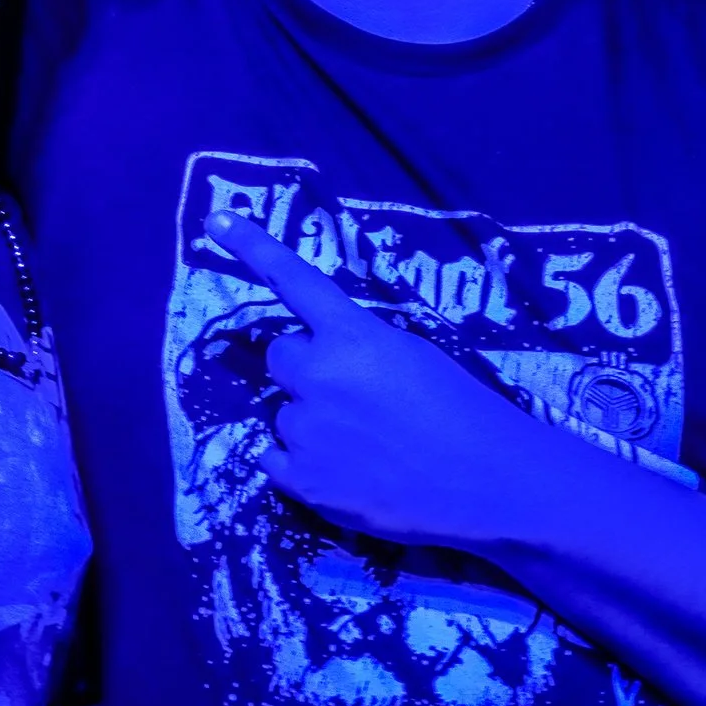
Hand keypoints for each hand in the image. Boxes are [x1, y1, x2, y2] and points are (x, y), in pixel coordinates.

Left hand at [209, 209, 558, 551]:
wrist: (488, 484)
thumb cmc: (465, 411)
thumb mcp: (415, 356)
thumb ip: (361, 348)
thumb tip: (329, 360)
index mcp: (352, 336)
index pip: (295, 282)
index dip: (254, 247)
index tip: (217, 221)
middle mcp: (317, 376)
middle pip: (281, 357)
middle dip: (306, 368)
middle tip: (352, 394)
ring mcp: (305, 431)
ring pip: (284, 413)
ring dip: (312, 421)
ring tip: (365, 445)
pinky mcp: (302, 482)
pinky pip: (274, 459)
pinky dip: (301, 464)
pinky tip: (343, 472)